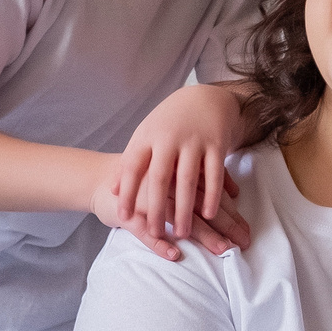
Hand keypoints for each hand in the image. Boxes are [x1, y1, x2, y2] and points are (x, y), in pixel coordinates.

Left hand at [109, 84, 251, 257]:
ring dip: (185, 209)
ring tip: (181, 232)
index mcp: (148, 137)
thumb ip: (130, 161)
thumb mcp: (146, 135)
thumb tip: (114, 190)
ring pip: (188, 180)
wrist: (206, 98)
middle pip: (160, 178)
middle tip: (155, 232)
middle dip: (156, 208)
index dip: (127, 192)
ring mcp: (194, 141)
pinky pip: (214, 174)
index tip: (124, 216)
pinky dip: (212, 196)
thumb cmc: (170, 123)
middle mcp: (169, 138)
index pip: (133, 167)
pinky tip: (209, 215)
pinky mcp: (217, 144)